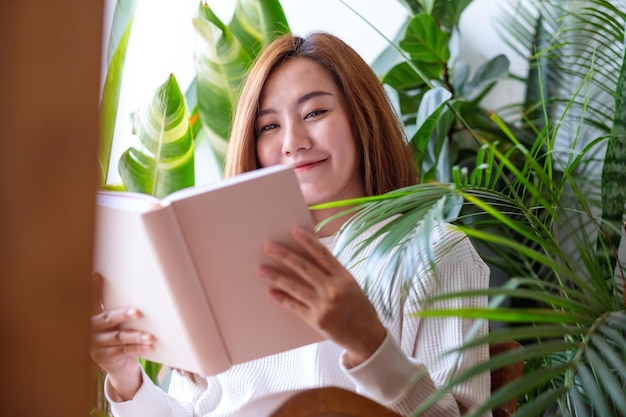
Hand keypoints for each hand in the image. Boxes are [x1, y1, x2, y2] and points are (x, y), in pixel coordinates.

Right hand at [90, 273, 153, 399]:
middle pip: (107, 319)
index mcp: (94, 316)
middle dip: (122, 315)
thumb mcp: (116, 321)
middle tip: (138, 313)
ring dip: (136, 336)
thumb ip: (117, 305)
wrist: (118, 365)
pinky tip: (149, 346)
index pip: (93, 300)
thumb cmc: (119, 336)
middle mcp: (92, 329)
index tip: (96, 276)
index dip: (93, 289)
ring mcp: (96, 344)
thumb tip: (123, 283)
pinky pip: (124, 351)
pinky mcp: (104, 357)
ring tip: (150, 337)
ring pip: (119, 337)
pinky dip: (138, 348)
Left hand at [258, 226, 386, 366]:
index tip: (294, 231)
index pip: (323, 254)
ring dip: (276, 277)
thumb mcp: (351, 285)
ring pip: (295, 287)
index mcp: (344, 277)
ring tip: (261, 270)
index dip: (308, 241)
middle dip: (285, 256)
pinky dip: (282, 299)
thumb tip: (307, 258)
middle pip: (305, 268)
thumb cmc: (359, 308)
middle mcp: (334, 289)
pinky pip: (295, 307)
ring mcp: (325, 305)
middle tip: (268, 247)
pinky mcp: (316, 320)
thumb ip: (333, 273)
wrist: (367, 336)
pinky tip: (271, 292)